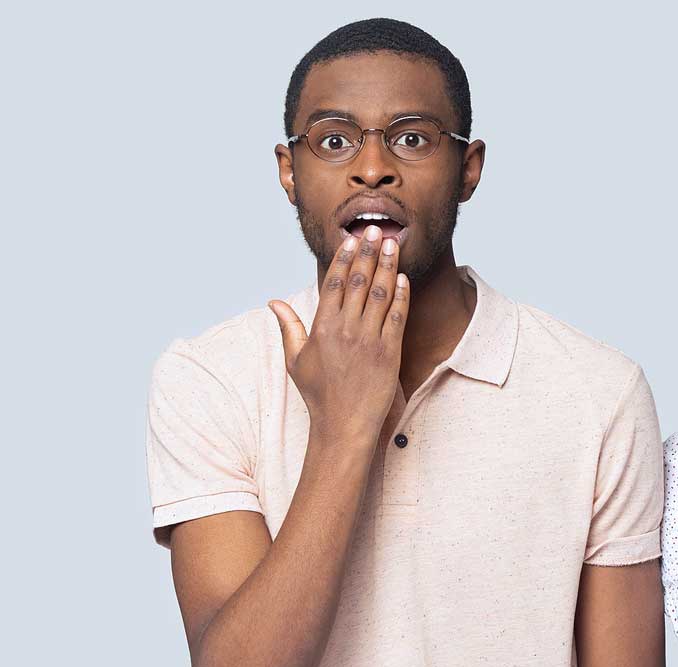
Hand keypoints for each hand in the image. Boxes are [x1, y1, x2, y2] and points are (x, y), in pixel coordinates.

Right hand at [267, 226, 409, 442]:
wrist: (344, 425)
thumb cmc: (319, 394)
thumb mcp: (296, 360)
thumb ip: (288, 327)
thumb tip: (273, 302)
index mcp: (322, 328)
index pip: (333, 283)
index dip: (343, 257)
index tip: (350, 238)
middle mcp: (345, 330)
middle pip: (357, 281)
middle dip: (367, 252)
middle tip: (375, 229)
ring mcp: (369, 340)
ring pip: (379, 294)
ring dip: (387, 265)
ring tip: (392, 243)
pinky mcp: (390, 352)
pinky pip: (397, 317)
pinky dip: (401, 295)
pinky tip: (403, 278)